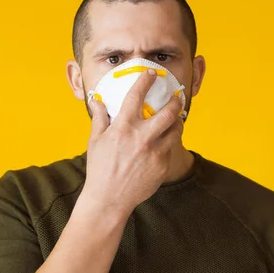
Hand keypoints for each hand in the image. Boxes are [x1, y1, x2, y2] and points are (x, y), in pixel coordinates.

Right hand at [80, 68, 183, 219]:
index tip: (151, 74)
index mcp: (123, 127)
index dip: (146, 80)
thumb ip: (100, 118)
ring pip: (176, 129)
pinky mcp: (162, 165)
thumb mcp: (96, 141)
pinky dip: (169, 141)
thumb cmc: (100, 168)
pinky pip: (171, 148)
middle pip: (169, 112)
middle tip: (176, 98)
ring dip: (177, 121)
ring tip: (175, 119)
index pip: (137, 95)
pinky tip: (165, 141)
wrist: (109, 198)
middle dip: (176, 101)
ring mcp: (154, 152)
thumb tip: (96, 100)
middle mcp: (142, 137)